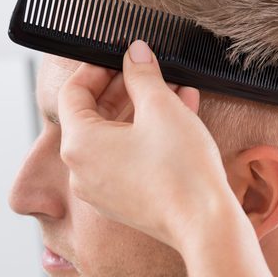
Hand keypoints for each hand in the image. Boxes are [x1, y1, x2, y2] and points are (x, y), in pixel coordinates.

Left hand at [58, 40, 241, 251]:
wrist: (204, 224)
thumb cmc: (180, 168)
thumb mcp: (161, 107)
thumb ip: (142, 74)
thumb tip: (134, 52)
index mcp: (79, 144)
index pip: (73, 93)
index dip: (96, 68)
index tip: (119, 57)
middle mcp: (81, 170)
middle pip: (92, 115)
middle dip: (123, 88)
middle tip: (145, 70)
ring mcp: (101, 189)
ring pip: (114, 137)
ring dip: (140, 109)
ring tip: (172, 89)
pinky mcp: (122, 201)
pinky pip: (126, 158)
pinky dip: (145, 136)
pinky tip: (179, 116)